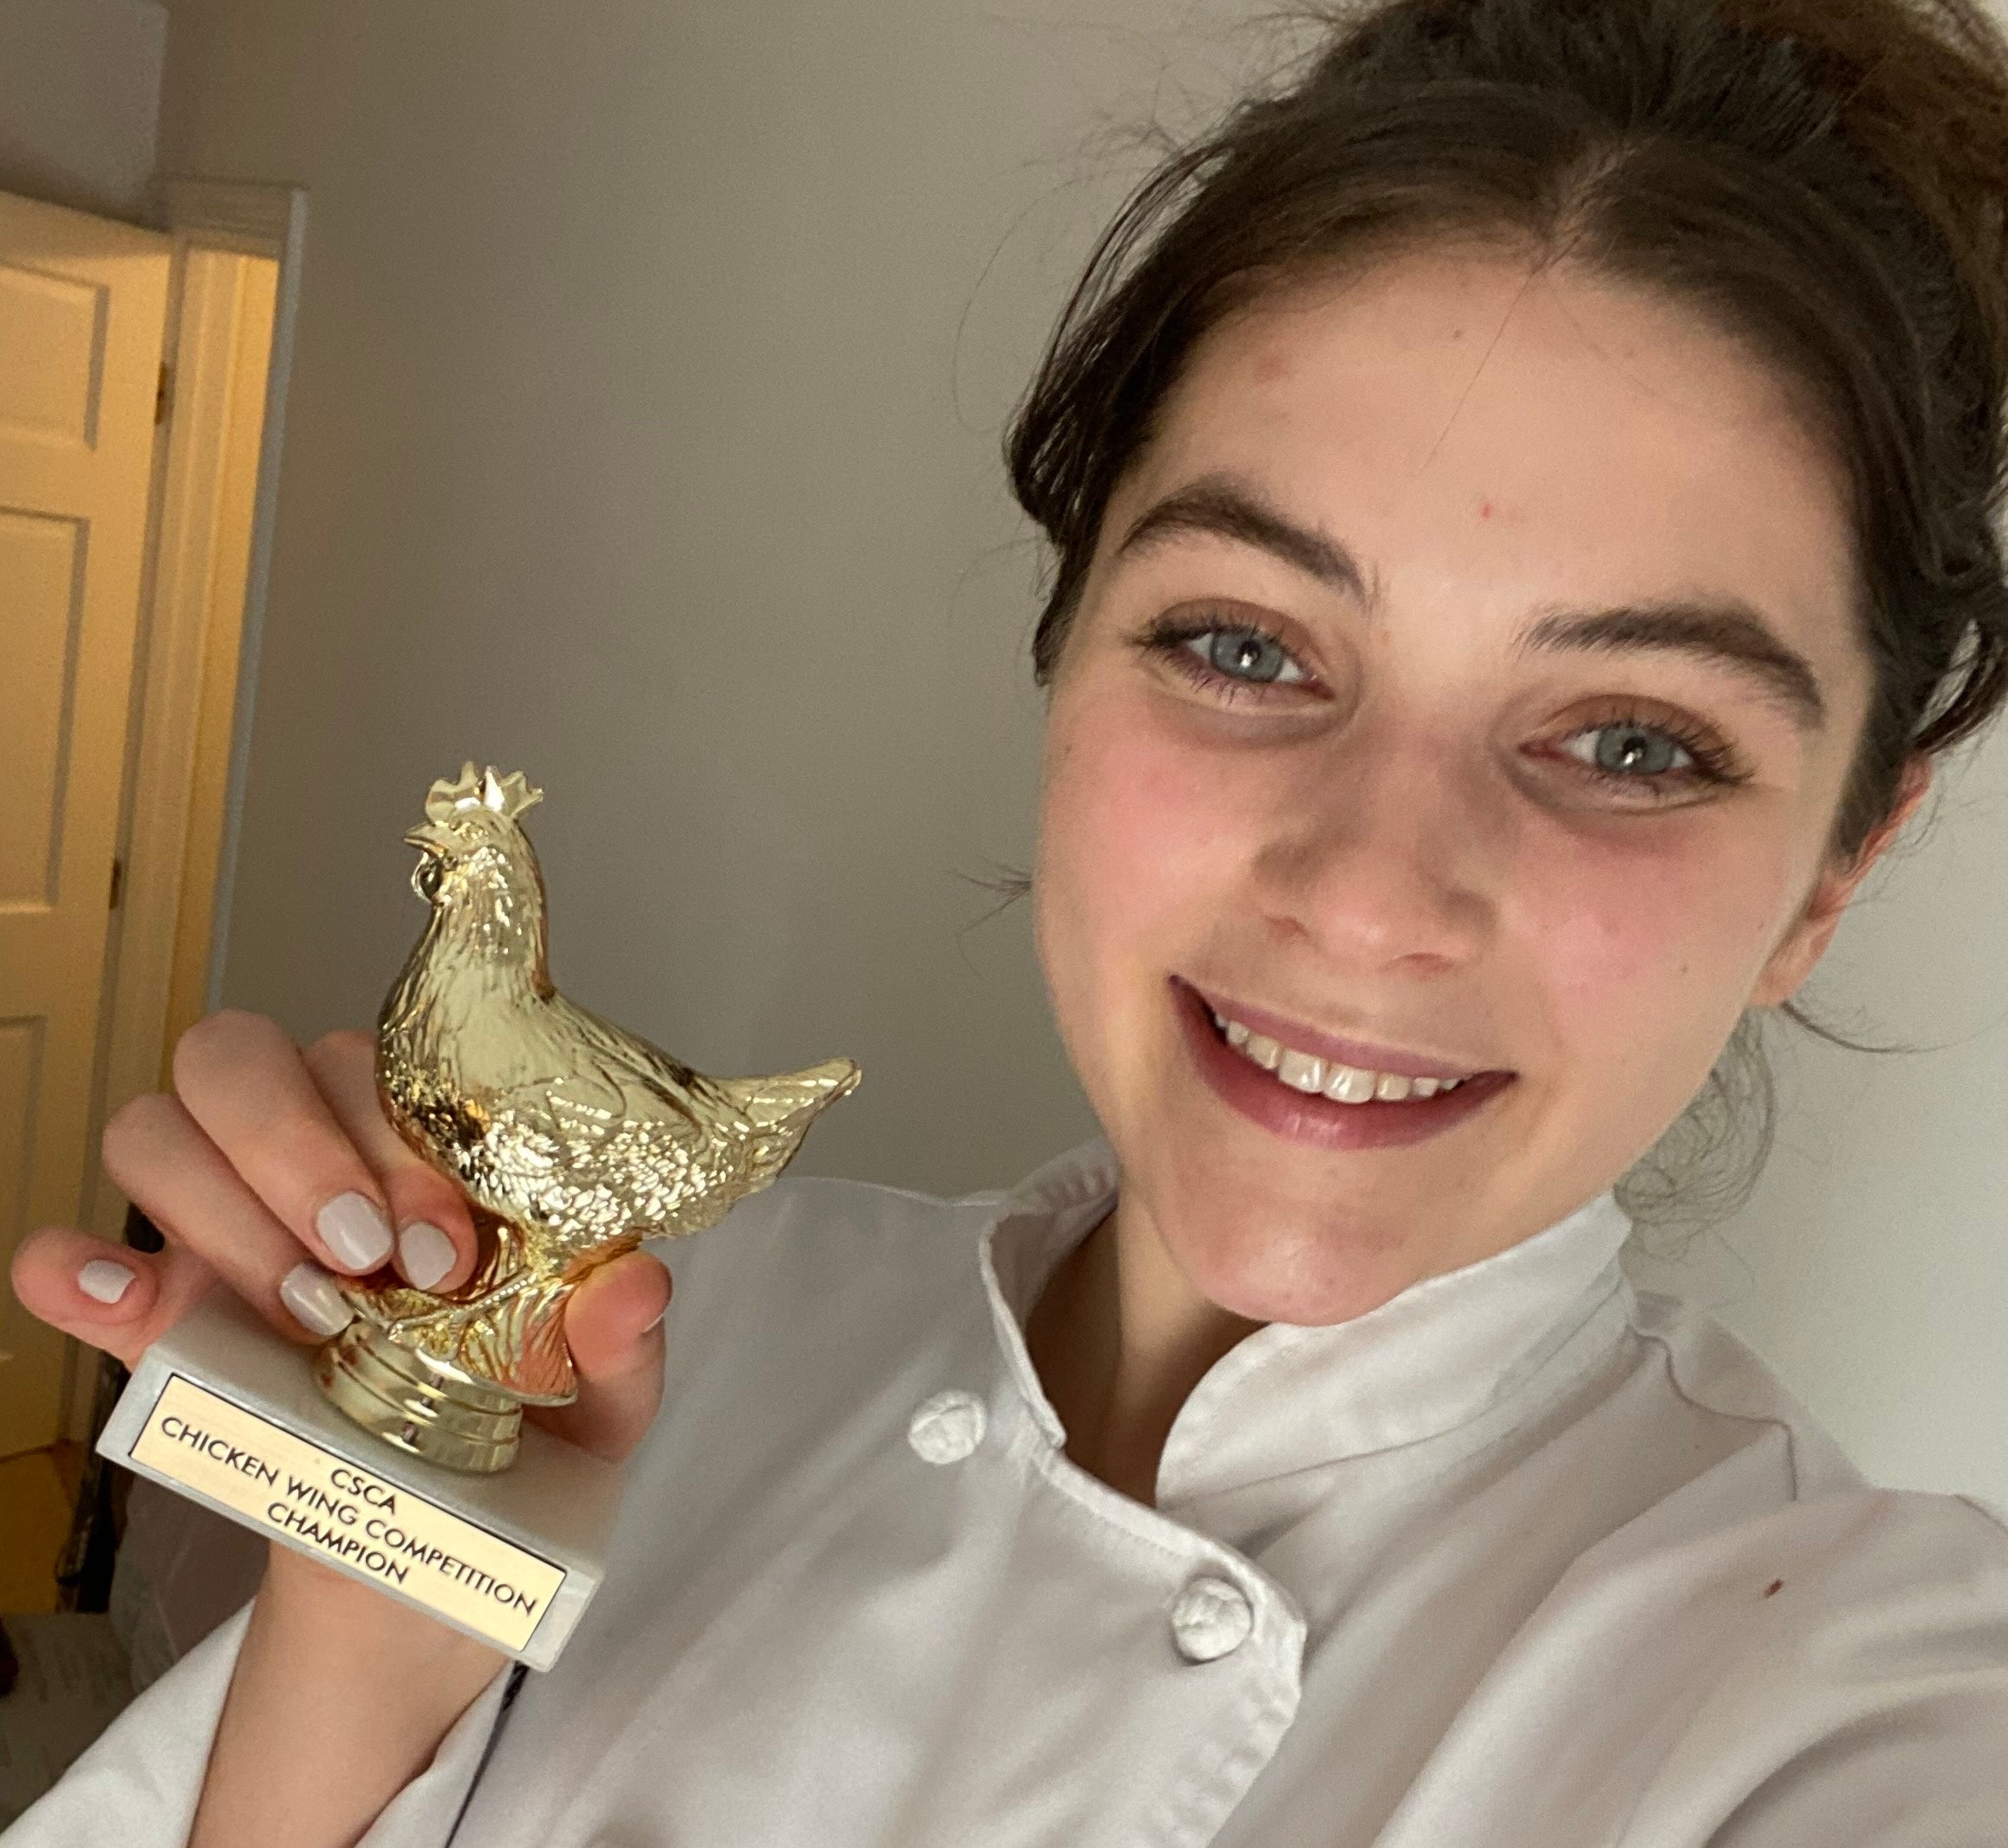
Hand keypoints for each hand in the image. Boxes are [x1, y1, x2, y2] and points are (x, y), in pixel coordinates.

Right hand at [9, 1009, 674, 1847]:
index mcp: (416, 1146)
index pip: (379, 1061)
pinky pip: (73, 1261)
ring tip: (304, 1317)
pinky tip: (115, 1297)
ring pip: (155, 1132)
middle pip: (244, 1059)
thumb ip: (623, 1339)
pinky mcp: (153, 1323)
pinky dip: (77, 1265)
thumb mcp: (603, 1398)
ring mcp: (217, 1234)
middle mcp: (305, 1161)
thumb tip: (633, 1285)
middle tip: (365, 1267)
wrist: (442, 1566)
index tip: (447, 1249)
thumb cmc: (529, 1436)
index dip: (399, 1134)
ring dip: (218, 1210)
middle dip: (297, 1147)